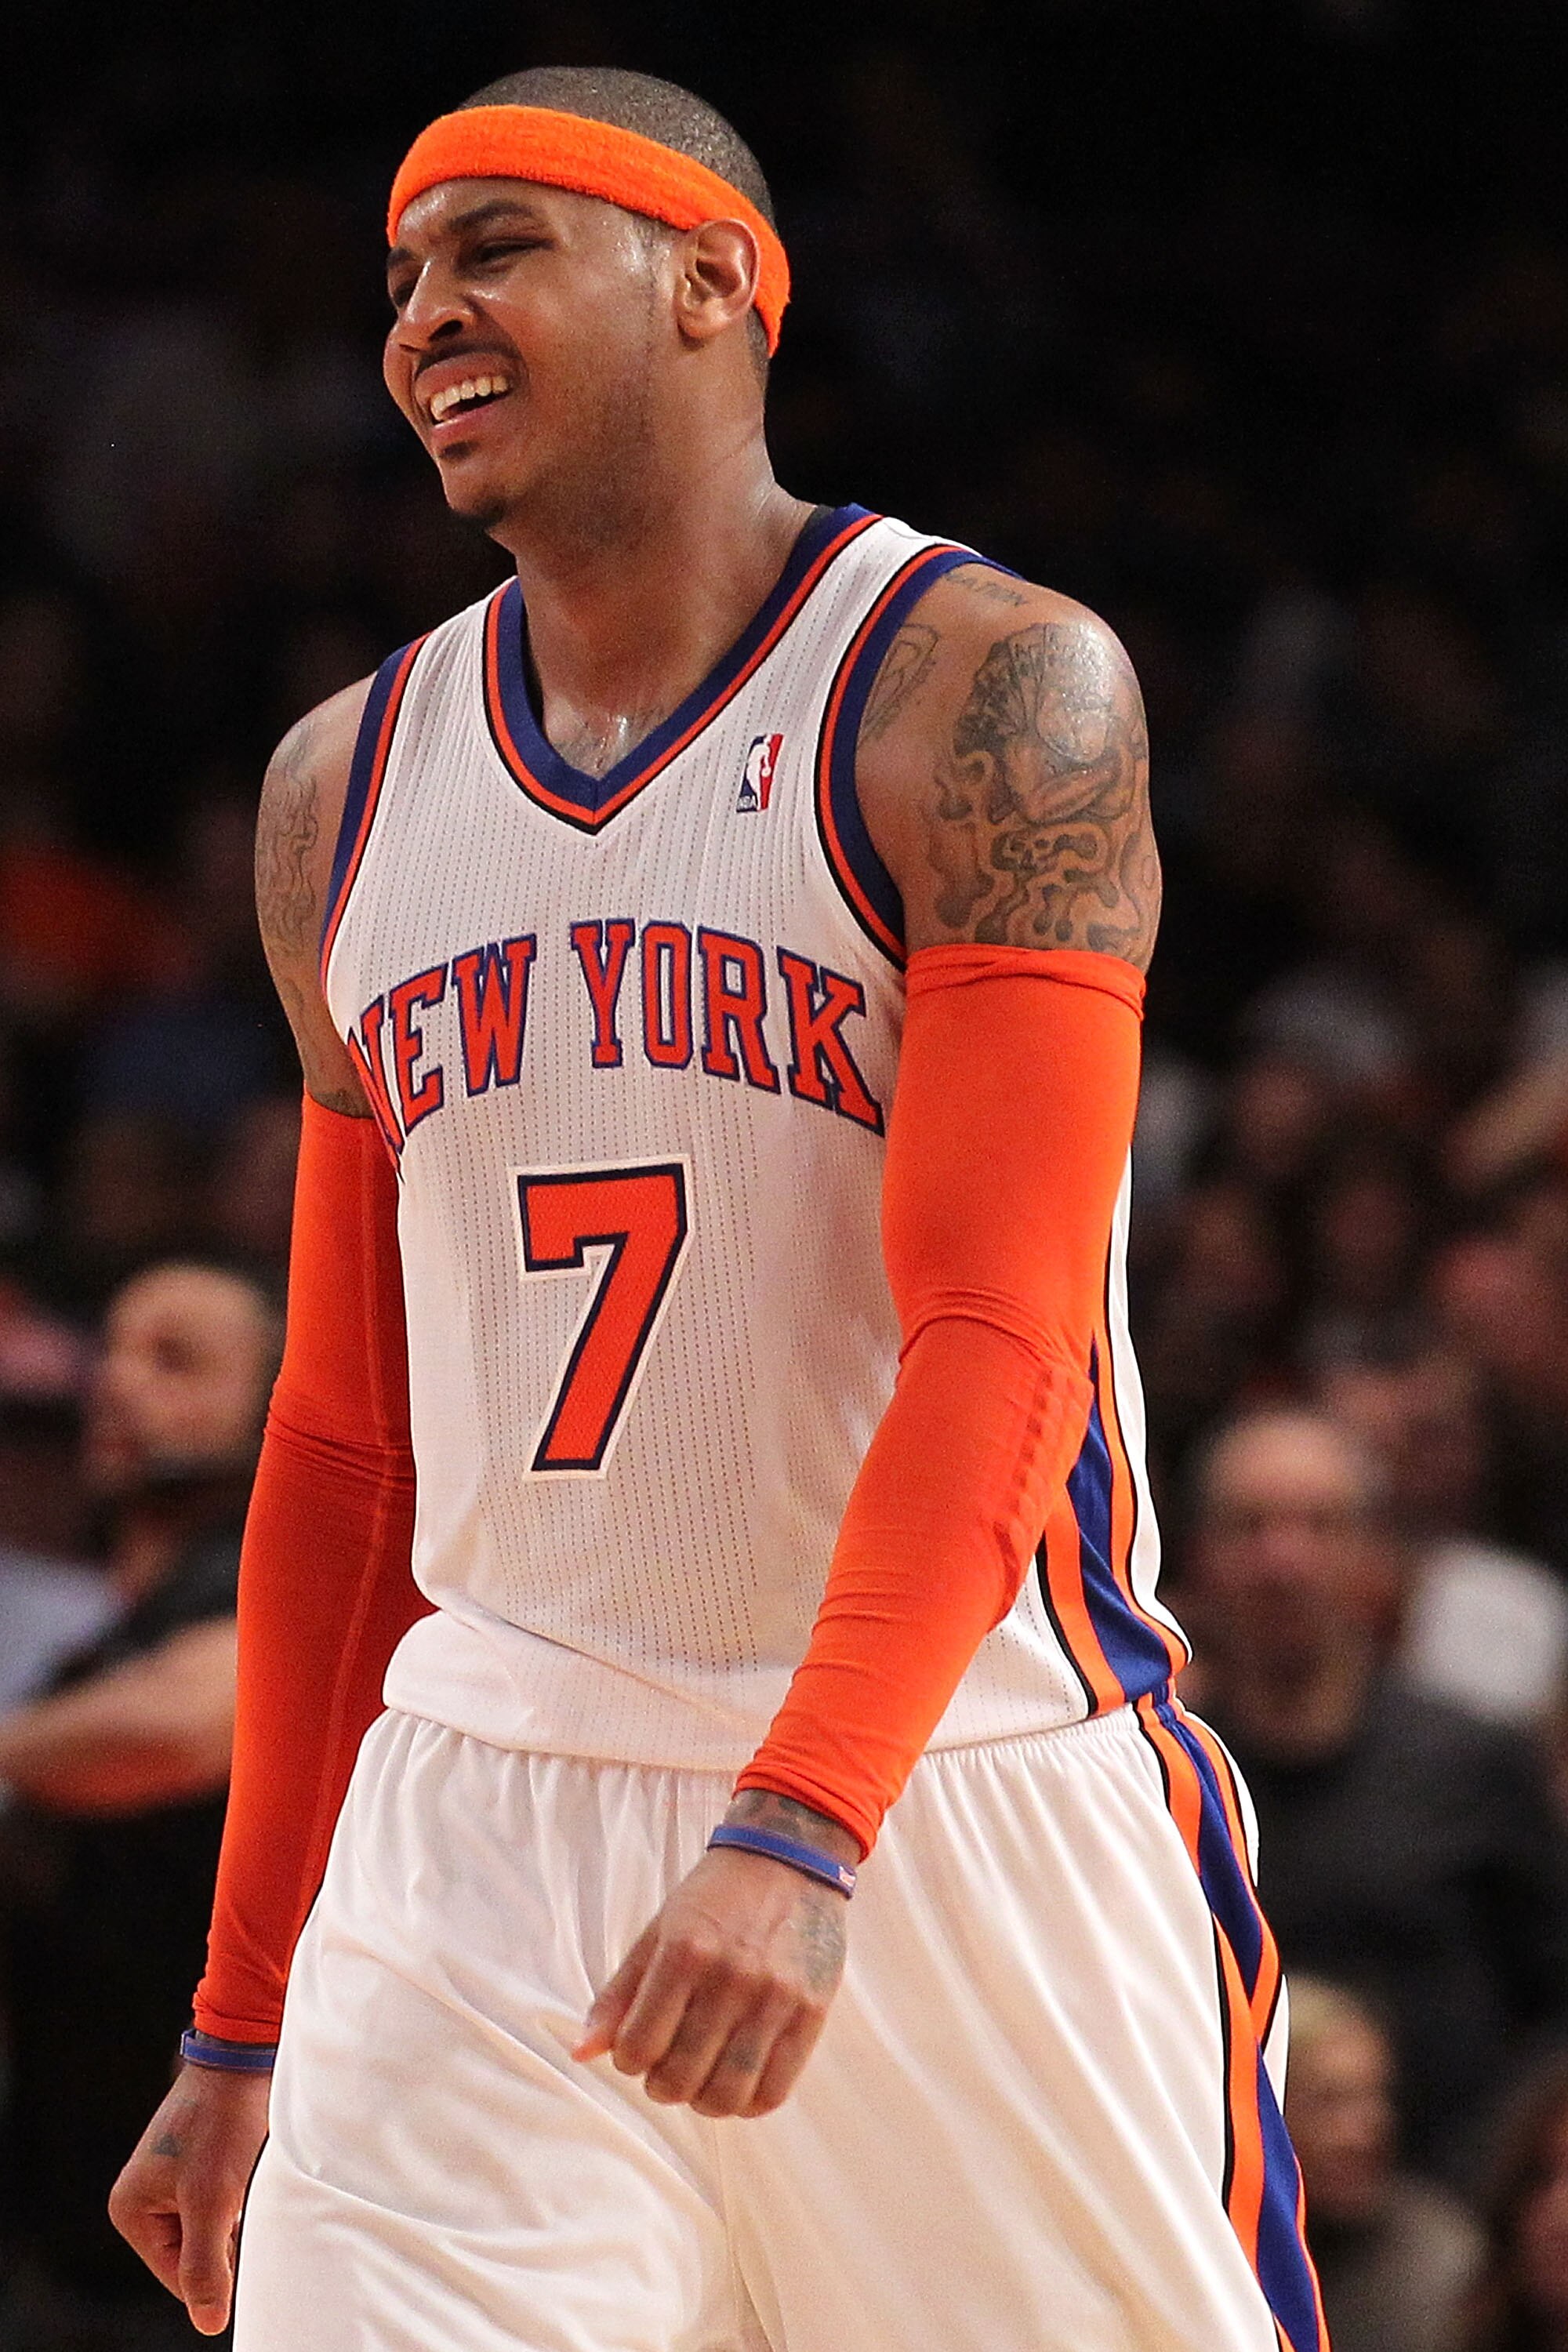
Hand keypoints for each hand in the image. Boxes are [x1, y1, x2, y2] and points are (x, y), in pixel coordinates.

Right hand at [109, 2062, 271, 2334]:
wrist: (246, 2058)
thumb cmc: (224, 2124)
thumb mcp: (213, 2200)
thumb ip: (206, 2265)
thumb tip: (208, 2323)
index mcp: (131, 2210)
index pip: (178, 2277)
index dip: (218, 2272)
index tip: (244, 2239)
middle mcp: (145, 2198)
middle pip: (194, 2255)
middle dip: (227, 2240)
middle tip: (246, 2207)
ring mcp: (172, 2182)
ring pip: (212, 2230)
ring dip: (236, 2220)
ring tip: (247, 2186)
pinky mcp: (200, 2167)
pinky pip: (221, 2206)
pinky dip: (240, 2201)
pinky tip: (251, 2177)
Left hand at [575, 1795, 853, 2117]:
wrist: (790, 1856)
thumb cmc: (716, 1896)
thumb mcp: (659, 1931)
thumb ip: (619, 1994)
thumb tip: (582, 2054)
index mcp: (684, 1952)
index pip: (638, 2049)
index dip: (629, 2060)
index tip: (639, 2048)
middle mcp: (730, 1978)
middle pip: (680, 2080)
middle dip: (662, 2085)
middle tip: (668, 2067)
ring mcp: (775, 1998)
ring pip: (726, 2096)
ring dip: (703, 2100)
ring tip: (702, 2077)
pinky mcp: (811, 2013)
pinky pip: (774, 2092)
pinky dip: (747, 2103)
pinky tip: (738, 2081)